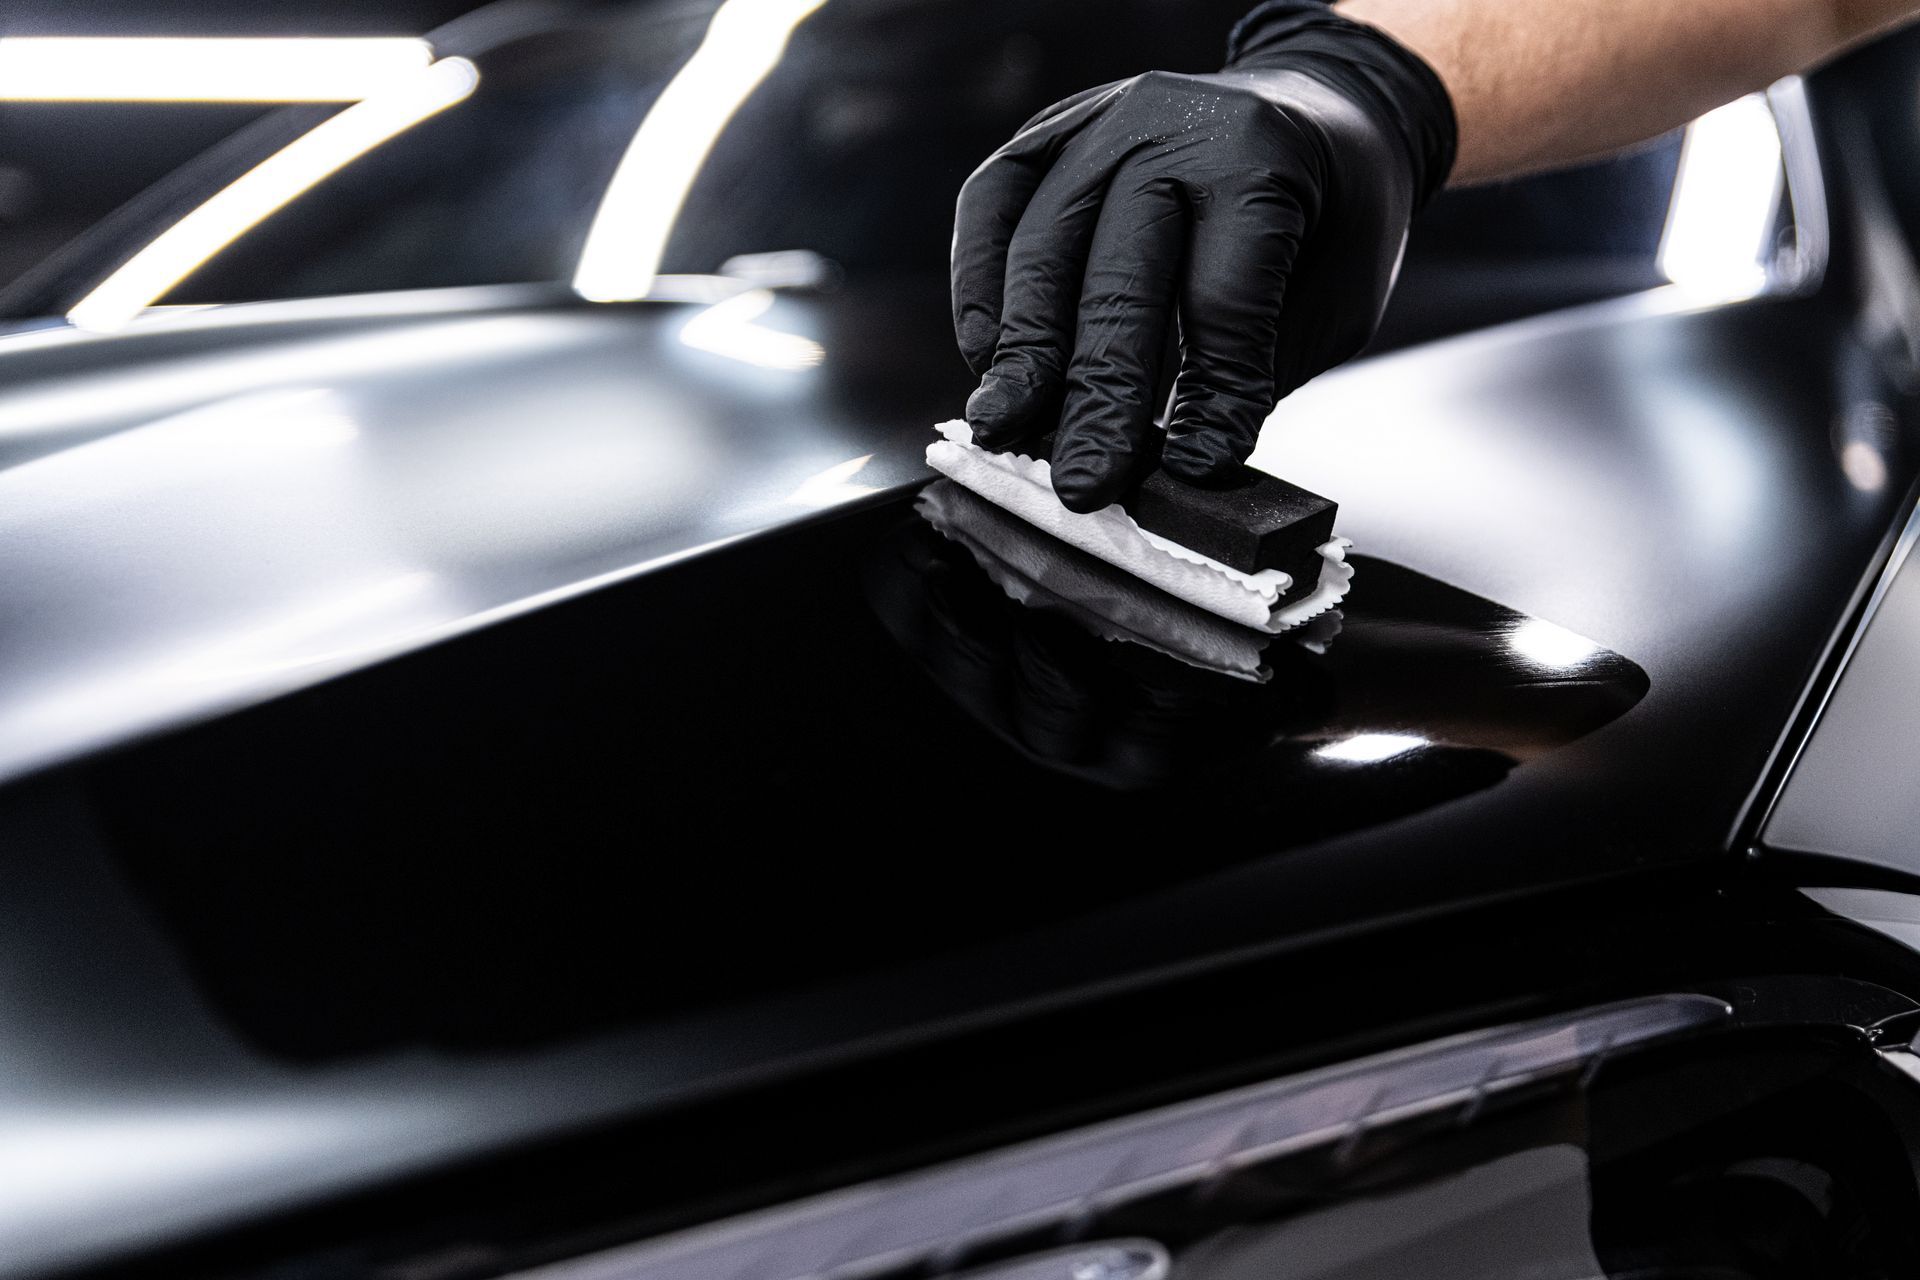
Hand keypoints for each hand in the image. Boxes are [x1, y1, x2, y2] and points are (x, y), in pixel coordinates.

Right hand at [950, 1, 1454, 512]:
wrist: (1318, 108)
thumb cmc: (1331, 216)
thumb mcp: (1336, 295)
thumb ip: (1255, 370)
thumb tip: (1179, 465)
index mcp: (1261, 157)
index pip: (1224, 293)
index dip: (1213, 387)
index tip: (1196, 467)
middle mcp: (1169, 126)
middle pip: (1119, 275)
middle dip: (1097, 392)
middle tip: (1082, 481)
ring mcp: (1098, 121)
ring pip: (1041, 244)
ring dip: (1020, 350)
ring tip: (1004, 427)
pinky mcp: (1047, 134)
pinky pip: (990, 206)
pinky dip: (979, 287)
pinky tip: (986, 356)